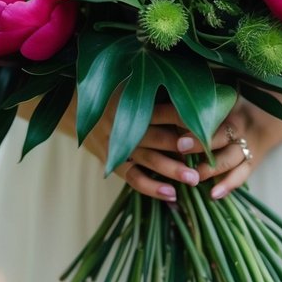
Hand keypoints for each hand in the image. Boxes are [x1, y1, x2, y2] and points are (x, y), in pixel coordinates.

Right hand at [84, 101, 201, 202]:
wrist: (75, 109)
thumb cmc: (116, 96)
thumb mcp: (132, 87)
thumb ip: (158, 95)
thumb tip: (197, 100)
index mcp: (134, 103)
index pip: (164, 111)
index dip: (184, 119)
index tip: (206, 127)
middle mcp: (126, 125)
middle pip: (157, 137)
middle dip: (181, 148)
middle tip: (205, 156)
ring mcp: (118, 145)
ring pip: (148, 159)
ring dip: (171, 170)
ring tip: (193, 179)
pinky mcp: (113, 163)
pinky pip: (133, 177)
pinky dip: (152, 188)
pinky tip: (172, 195)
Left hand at [175, 103, 262, 200]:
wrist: (268, 119)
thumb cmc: (236, 108)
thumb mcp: (223, 100)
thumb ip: (202, 104)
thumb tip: (169, 101)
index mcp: (229, 110)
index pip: (210, 115)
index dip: (193, 120)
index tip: (174, 126)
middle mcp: (238, 129)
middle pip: (220, 136)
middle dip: (200, 143)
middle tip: (180, 147)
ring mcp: (245, 148)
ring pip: (229, 159)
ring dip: (211, 169)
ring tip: (194, 177)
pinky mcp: (250, 164)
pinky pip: (241, 176)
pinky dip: (228, 186)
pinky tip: (213, 195)